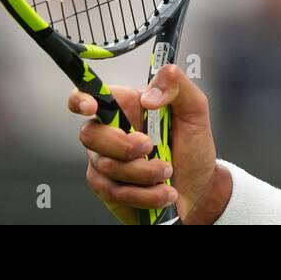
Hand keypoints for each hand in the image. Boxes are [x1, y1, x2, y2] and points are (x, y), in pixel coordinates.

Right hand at [69, 64, 218, 223]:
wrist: (199, 186)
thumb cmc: (192, 145)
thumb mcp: (194, 108)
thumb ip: (177, 85)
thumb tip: (149, 95)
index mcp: (127, 106)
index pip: (89, 96)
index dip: (81, 99)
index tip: (92, 107)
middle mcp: (111, 132)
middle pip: (90, 135)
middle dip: (124, 146)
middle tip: (150, 147)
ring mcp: (106, 161)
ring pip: (107, 166)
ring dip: (145, 173)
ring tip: (167, 171)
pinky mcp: (109, 188)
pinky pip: (115, 192)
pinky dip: (145, 194)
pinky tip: (163, 190)